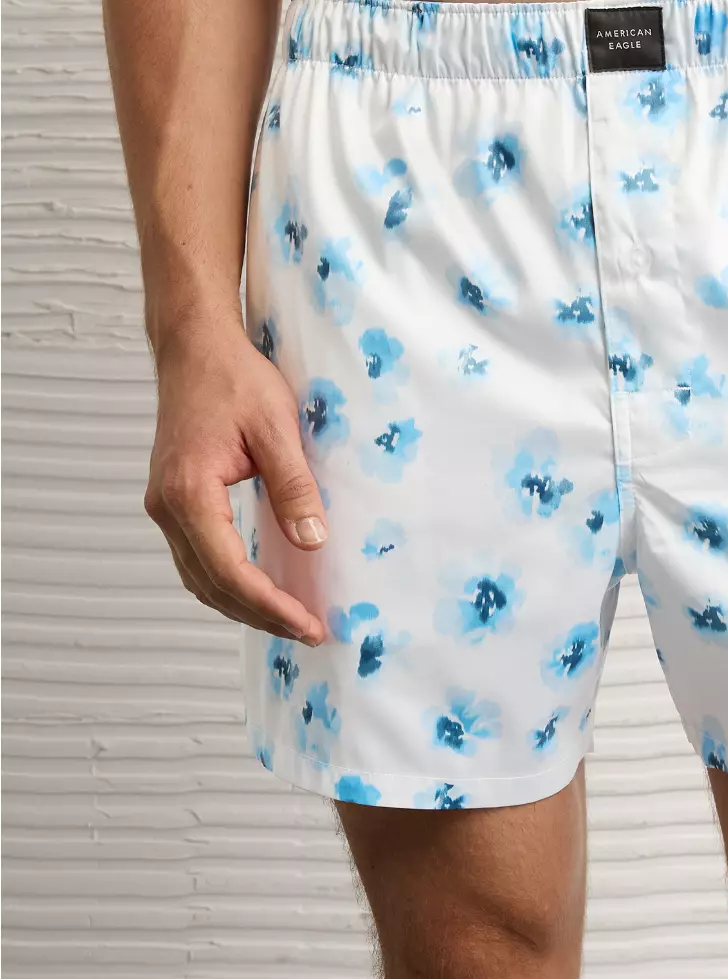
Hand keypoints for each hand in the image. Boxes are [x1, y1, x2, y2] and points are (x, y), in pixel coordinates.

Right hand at [145, 321, 328, 641]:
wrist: (195, 347)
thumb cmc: (234, 378)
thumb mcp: (277, 428)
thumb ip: (294, 486)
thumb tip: (313, 542)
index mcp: (190, 491)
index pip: (230, 571)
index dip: (271, 606)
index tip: (308, 624)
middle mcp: (166, 507)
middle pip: (211, 585)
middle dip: (260, 615)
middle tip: (307, 631)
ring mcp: (163, 506)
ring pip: (199, 578)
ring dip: (242, 605)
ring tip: (289, 619)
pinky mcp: (172, 501)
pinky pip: (196, 557)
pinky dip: (226, 582)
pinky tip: (259, 589)